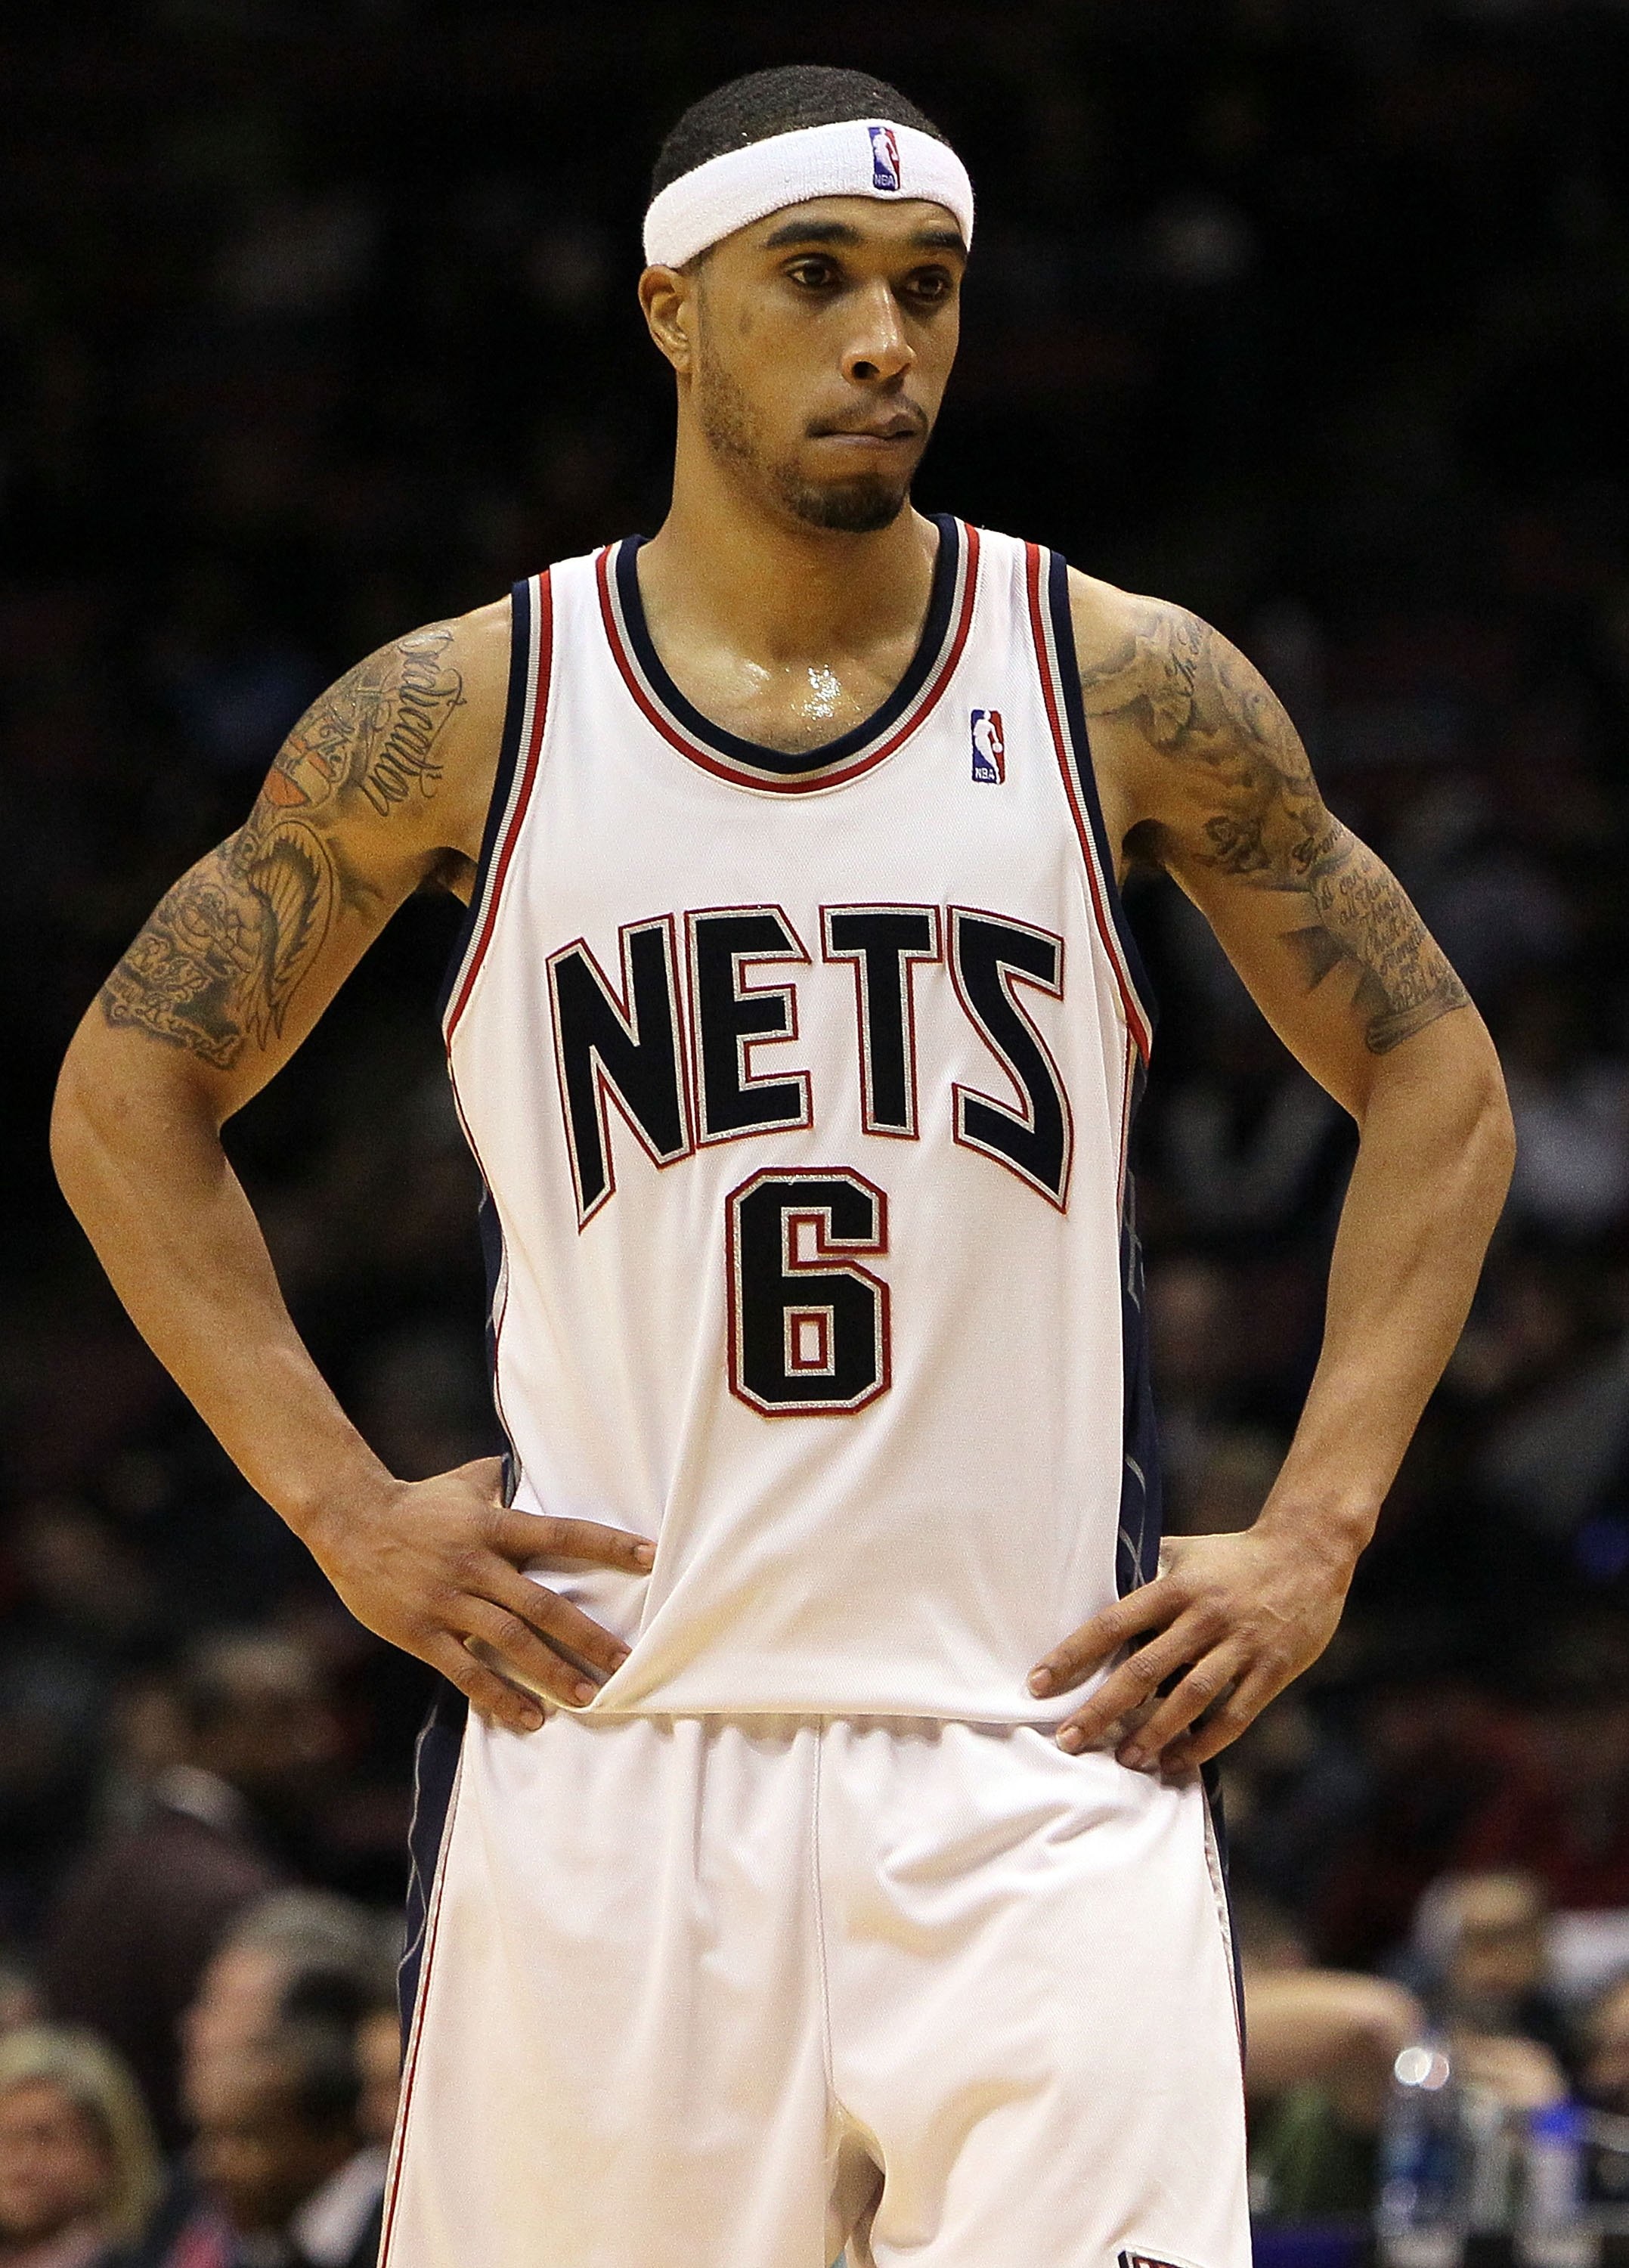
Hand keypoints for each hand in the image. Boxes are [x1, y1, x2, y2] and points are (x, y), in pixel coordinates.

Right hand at [305, 1457, 653, 1734]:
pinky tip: (529, 1717)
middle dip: (588, 1636)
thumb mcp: (465, 1482)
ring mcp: (447, 1601)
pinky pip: (465, 1672)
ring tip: (589, 1698)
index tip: (651, 1558)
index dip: (607, 1545)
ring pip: (509, 1642)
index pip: (560, 1533)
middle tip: (628, 1663)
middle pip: (542, 1603)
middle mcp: (475, 1563)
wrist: (349, 1521)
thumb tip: (539, 1462)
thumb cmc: (417, 1502)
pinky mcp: (421, 1632)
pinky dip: (499, 1697)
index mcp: (492, 1525)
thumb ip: (504, 1479)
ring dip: (551, 1672)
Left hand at [1027, 1526, 1351, 1775]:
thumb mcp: (1186, 1551)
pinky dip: (1204, 1743)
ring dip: (1152, 1733)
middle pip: (1143, 1669)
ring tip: (1124, 1759)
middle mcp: (1204, 1616)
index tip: (1037, 1683)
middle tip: (1069, 1740)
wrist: (1309, 1552)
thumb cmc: (1236, 1555)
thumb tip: (1095, 1583)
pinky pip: (1234, 1716)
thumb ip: (1146, 1570)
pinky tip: (1178, 1761)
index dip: (1073, 1655)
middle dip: (1102, 1709)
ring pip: (1188, 1699)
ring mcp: (1240, 1645)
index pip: (1112, 1623)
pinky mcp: (1272, 1670)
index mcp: (1176, 1586)